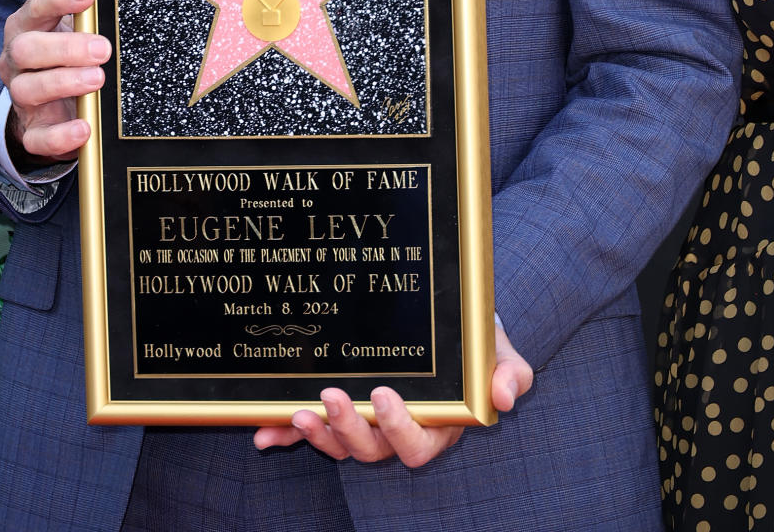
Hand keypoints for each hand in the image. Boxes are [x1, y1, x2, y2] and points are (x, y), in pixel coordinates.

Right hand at [0, 0, 108, 165]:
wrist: (53, 101)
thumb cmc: (69, 53)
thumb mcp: (77, 28)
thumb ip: (92, 13)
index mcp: (29, 26)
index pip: (37, 6)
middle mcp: (17, 59)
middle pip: (26, 49)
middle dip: (65, 48)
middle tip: (102, 49)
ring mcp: (21, 95)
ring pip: (27, 89)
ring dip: (64, 83)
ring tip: (97, 80)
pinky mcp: (32, 129)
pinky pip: (37, 138)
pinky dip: (60, 135)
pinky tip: (83, 128)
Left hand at [253, 323, 532, 465]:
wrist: (448, 322)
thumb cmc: (474, 341)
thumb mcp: (499, 350)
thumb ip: (509, 372)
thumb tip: (503, 395)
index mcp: (437, 425)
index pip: (416, 444)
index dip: (398, 428)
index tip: (384, 396)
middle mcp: (398, 431)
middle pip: (371, 450)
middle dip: (349, 430)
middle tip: (332, 396)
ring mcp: (366, 423)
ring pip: (340, 444)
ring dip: (316, 435)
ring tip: (299, 412)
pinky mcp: (340, 411)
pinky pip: (311, 431)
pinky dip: (285, 436)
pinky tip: (263, 436)